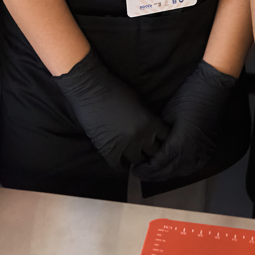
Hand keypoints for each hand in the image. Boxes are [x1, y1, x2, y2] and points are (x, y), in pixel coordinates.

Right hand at [53, 49, 168, 170]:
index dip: (159, 139)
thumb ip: (147, 117)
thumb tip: (152, 130)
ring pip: (136, 160)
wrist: (90, 89)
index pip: (164, 139)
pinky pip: (118, 165)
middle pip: (152, 152)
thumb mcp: (139, 101)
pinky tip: (119, 159)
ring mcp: (125, 145)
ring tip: (130, 153)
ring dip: (134, 156)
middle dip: (148, 149)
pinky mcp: (108, 150)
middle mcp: (141, 136)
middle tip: (143, 147)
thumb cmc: (114, 89)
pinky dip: (120, 163)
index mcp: (150, 122)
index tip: (154, 138)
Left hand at [134, 60, 239, 182]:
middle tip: (140, 174)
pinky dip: (180, 171)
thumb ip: (159, 134)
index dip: (146, 169)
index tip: (135, 169)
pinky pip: (192, 168)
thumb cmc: (187, 98)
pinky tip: (172, 169)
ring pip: (180, 173)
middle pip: (168, 172)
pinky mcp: (207, 152)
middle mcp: (190, 155)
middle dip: (153, 175)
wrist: (211, 90)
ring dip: (166, 174)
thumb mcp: (167, 115)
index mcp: (179, 145)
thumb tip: (150, 144)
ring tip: (153, 174)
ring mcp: (201, 155)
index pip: (158, 164)